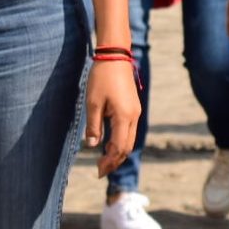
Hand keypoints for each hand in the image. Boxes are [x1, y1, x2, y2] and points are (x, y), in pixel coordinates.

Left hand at [85, 58, 142, 176]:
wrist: (115, 57)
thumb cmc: (102, 78)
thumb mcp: (92, 103)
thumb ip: (94, 126)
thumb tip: (93, 146)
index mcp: (124, 117)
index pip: (118, 148)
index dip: (108, 162)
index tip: (97, 171)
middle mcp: (134, 117)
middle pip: (127, 147)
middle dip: (114, 161)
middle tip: (99, 170)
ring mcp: (135, 112)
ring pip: (130, 139)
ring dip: (118, 151)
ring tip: (103, 159)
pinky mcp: (133, 107)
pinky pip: (130, 130)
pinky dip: (120, 141)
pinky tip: (109, 142)